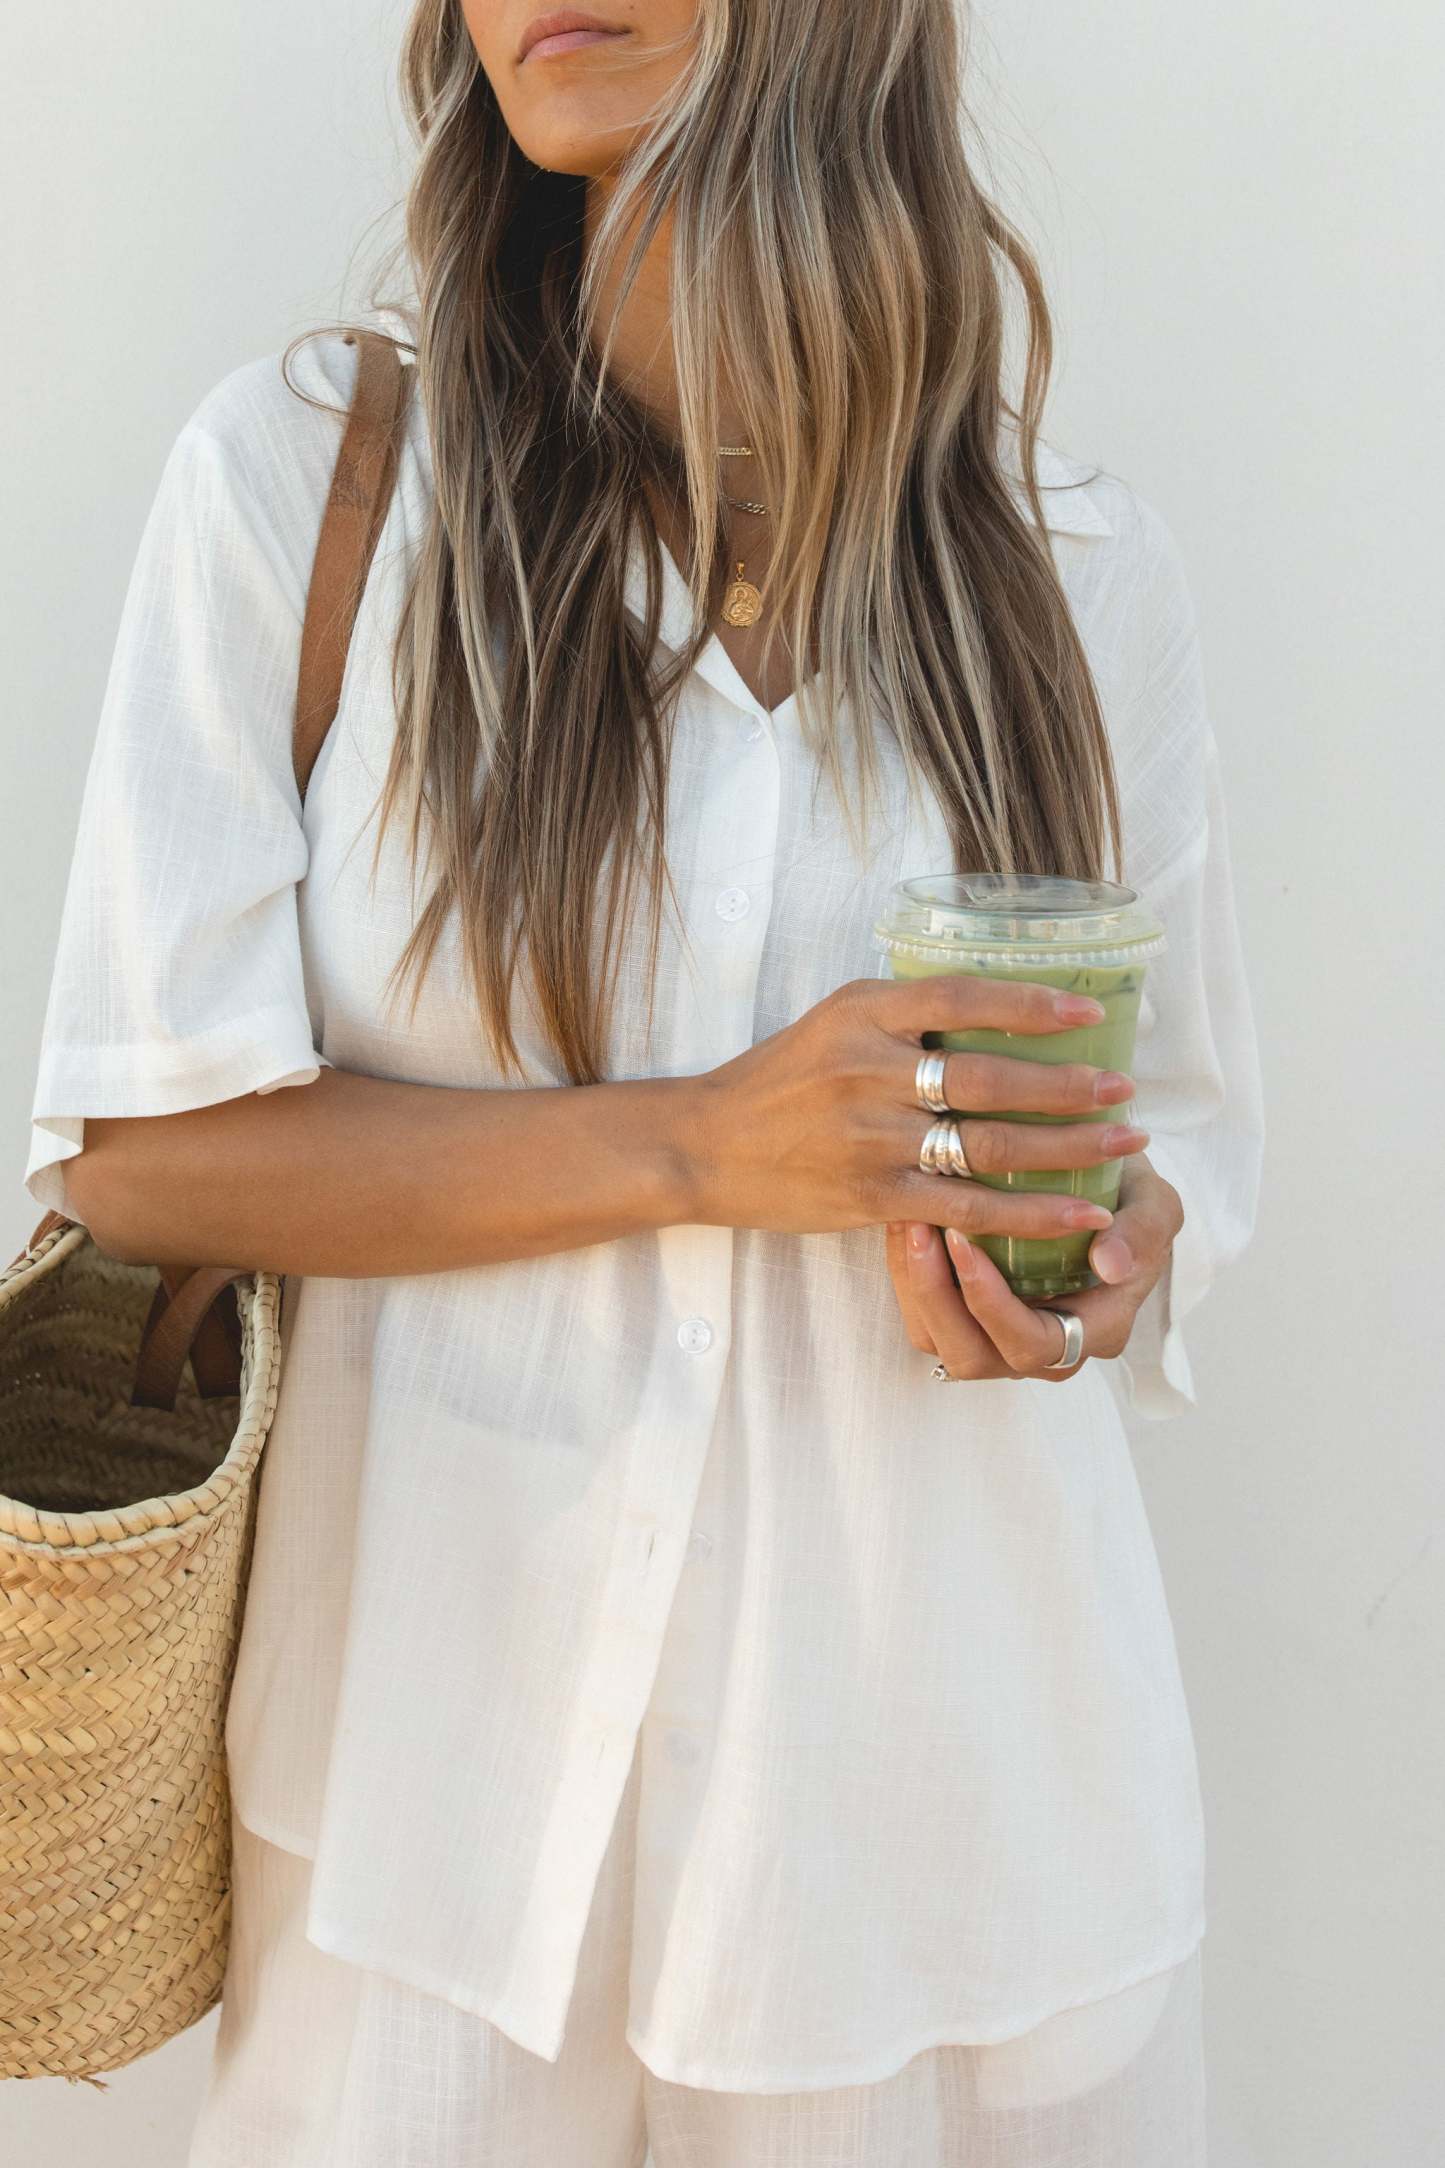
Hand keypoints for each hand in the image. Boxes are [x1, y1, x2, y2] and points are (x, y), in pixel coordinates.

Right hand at [687, 970, 1140, 1243]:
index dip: (1033, 1003)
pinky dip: (1031, 1212)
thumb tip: (999, 1003)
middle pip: (991, 1077)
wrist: (705, 1146)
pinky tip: (1078, 1212)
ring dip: (1068, 1147)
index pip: (963, 996)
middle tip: (1125, 1089)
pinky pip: (968, 1206)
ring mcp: (872, 1139)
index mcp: (863, 1012)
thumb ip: (904, 1014)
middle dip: (1070, 1085)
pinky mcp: (874, 1197)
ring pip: (990, 1144)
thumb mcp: (833, 1021)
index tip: (1091, 1009)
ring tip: (1123, 1145)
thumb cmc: (778, 1081)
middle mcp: (869, 1071)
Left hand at [884, 1152, 1183, 1380]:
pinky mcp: (968, 1323)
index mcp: (1097, 1331)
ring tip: (905, 1222)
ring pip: (941, 1342)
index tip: (964, 1242)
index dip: (992, 1304)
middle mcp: (1047, 1351)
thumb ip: (1142, 1231)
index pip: (1037, 1343)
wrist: (1103, 1194)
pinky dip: (908, 1276)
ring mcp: (1002, 1342)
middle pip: (975, 1356)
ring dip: (915, 1287)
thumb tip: (1110, 1264)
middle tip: (919, 1229)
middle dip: (937, 1296)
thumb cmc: (1129, 1201)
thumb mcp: (1154, 1205)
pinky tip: (904, 1224)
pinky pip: (926, 1319)